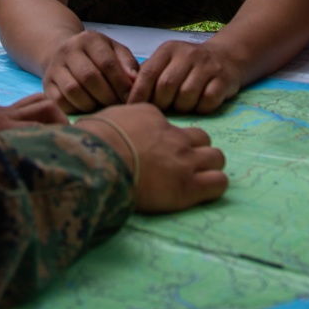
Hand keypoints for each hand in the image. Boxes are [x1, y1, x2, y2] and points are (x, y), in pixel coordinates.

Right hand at [42, 31, 138, 113]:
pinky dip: (76, 109)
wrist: (63, 53)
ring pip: (73, 90)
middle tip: (118, 106)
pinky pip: (60, 101)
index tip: (130, 97)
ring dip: (92, 104)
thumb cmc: (97, 56)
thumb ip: (127, 63)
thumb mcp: (114, 51)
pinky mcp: (47, 83)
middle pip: (90, 77)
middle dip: (107, 96)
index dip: (121, 83)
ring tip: (103, 108)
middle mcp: (69, 50)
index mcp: (89, 39)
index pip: (107, 63)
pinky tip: (87, 110)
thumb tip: (134, 80)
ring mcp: (55, 67)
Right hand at [76, 104, 227, 212]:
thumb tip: (88, 126)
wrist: (100, 163)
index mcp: (151, 116)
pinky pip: (219, 181)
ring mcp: (184, 159)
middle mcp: (172, 134)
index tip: (155, 151)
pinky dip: (214, 186)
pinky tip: (201, 192)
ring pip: (216, 156)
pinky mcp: (191, 185)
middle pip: (201, 136)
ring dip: (208, 166)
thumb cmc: (91, 144)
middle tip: (181, 164)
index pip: (170, 124)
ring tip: (195, 178)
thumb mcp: (98, 123)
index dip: (165, 139)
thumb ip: (108, 124)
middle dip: (196, 149)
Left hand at [127, 40, 243, 113]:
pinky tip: (199, 105)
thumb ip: (149, 75)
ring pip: (186, 96)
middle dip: (161, 103)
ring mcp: (207, 66)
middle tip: (163, 109)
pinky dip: (201, 108)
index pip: (148, 73)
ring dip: (181, 108)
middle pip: (166, 86)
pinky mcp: (223, 79)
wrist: (227, 57)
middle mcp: (188, 54)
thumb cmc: (188, 65)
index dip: (138, 93)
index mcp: (169, 49)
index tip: (133, 108)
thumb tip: (124, 95)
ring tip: (182, 106)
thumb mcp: (167, 61)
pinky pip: (207, 101)